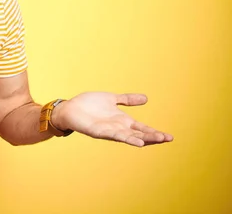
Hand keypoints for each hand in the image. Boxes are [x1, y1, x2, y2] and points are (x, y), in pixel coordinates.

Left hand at [51, 92, 173, 146]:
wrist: (70, 108)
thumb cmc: (89, 104)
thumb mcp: (112, 99)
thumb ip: (127, 99)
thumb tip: (146, 98)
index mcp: (122, 120)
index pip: (142, 128)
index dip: (154, 132)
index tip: (169, 136)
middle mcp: (118, 127)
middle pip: (139, 134)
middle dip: (153, 137)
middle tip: (168, 138)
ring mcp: (109, 130)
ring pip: (130, 137)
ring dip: (144, 139)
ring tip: (158, 140)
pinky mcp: (99, 132)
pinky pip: (115, 136)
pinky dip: (127, 139)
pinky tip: (137, 142)